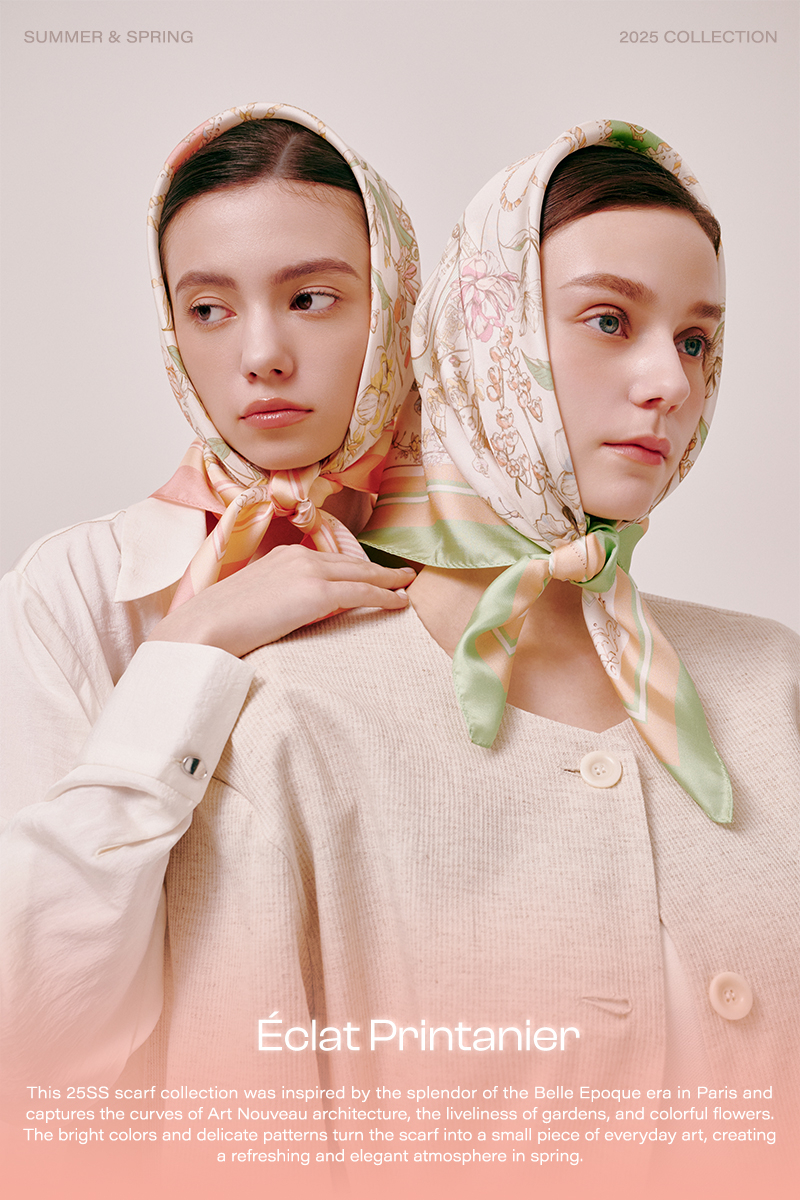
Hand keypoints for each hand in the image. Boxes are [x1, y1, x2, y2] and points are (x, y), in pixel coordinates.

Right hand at [147, 544, 415, 657]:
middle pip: (351, 562)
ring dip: (388, 580)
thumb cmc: (219, 623)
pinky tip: (401, 604)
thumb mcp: (254, 601)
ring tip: (407, 587)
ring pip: (361, 574)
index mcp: (283, 556)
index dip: (355, 566)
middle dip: (379, 568)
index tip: (373, 572)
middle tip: (403, 574)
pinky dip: (385, 596)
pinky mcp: (315, 593)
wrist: (203, 627)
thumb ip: (278, 598)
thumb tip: (289, 613)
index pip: (329, 560)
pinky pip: (361, 593)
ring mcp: (308, 572)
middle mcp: (298, 557)